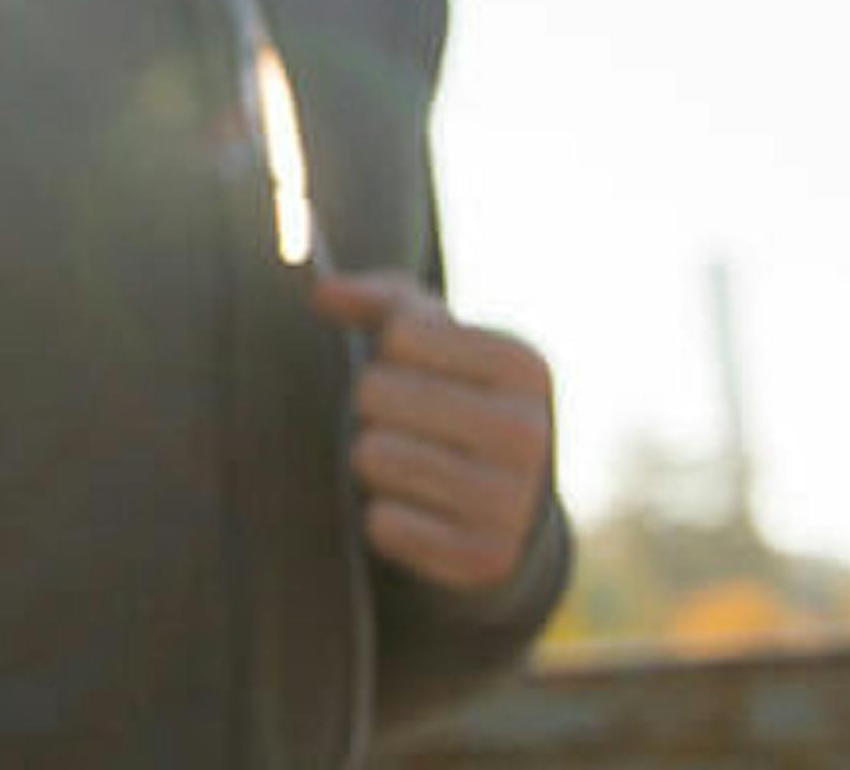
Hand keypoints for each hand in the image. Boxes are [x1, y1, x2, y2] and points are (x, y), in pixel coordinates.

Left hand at [309, 269, 555, 592]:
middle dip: (373, 406)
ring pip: (374, 456)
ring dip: (372, 459)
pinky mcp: (485, 558)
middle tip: (405, 424)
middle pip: (377, 393)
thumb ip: (378, 302)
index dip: (388, 354)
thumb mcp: (434, 338)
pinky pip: (383, 524)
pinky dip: (383, 516)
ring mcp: (512, 500)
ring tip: (408, 462)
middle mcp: (530, 430)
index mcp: (523, 364)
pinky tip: (416, 509)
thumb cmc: (454, 397)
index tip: (420, 374)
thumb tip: (320, 290)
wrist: (509, 507)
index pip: (399, 335)